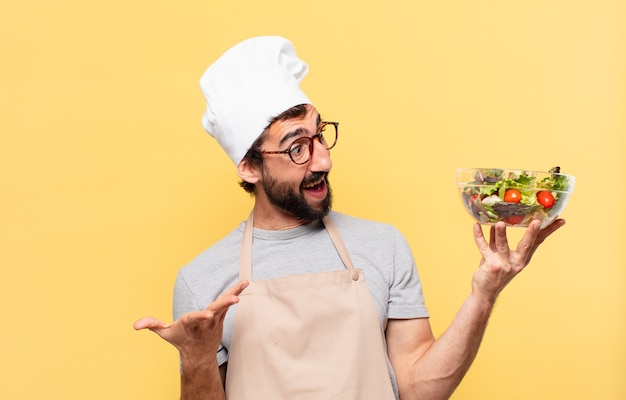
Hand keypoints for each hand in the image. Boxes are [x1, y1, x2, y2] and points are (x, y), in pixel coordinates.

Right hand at [134, 280, 248, 358]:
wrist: (199, 353)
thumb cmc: (181, 340)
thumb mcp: (165, 334)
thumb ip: (152, 325)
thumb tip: (135, 325)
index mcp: (189, 325)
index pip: (195, 319)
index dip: (201, 316)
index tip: (208, 314)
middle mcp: (204, 322)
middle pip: (215, 311)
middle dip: (224, 305)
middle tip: (234, 300)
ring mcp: (215, 319)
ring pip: (224, 305)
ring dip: (234, 294)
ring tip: (244, 283)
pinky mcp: (221, 315)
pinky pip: (229, 302)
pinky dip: (236, 292)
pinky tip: (244, 283)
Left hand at [471, 219, 564, 303]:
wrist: (485, 292)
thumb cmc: (494, 271)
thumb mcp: (500, 254)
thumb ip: (498, 240)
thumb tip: (499, 221)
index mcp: (522, 258)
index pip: (538, 241)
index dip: (548, 230)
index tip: (559, 220)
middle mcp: (516, 261)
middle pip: (526, 245)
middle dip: (532, 233)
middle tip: (537, 221)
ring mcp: (504, 264)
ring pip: (502, 246)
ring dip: (500, 234)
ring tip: (499, 223)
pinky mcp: (491, 266)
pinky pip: (484, 248)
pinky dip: (479, 236)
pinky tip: (476, 226)